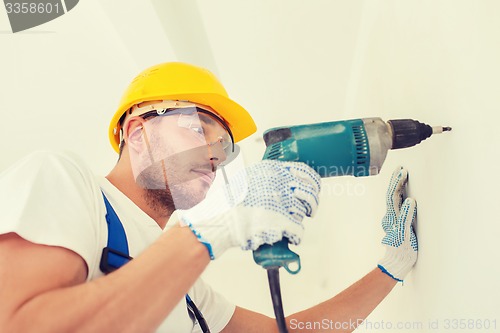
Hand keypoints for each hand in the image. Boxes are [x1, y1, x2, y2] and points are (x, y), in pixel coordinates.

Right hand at [178, 160, 320, 258]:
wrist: (221, 220)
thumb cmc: (231, 201)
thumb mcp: (247, 177)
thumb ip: (264, 176)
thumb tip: (279, 177)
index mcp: (273, 171)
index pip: (305, 172)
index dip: (313, 182)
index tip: (314, 188)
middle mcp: (281, 184)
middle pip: (310, 193)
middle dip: (312, 204)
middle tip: (309, 210)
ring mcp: (283, 204)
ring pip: (303, 212)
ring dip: (299, 219)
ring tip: (291, 222)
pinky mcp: (282, 223)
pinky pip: (299, 230)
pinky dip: (296, 236)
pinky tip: (292, 237)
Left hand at [378, 166, 417, 281]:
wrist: (396, 262)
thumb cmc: (403, 250)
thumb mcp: (406, 235)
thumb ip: (406, 217)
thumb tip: (409, 200)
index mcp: (391, 218)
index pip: (392, 196)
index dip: (397, 183)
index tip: (402, 172)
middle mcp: (389, 217)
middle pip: (391, 195)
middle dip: (395, 181)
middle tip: (401, 168)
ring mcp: (391, 219)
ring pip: (392, 199)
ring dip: (397, 186)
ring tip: (401, 175)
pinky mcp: (395, 222)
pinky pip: (396, 205)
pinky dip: (399, 195)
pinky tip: (403, 192)